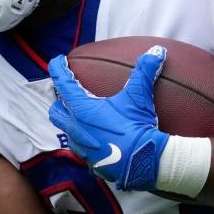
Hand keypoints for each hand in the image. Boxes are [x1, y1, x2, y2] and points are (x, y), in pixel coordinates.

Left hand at [48, 46, 169, 191]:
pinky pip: (82, 149)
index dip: (58, 68)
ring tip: (82, 118)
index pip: (62, 82)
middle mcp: (75, 127)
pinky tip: (99, 140)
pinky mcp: (91, 162)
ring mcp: (81, 147)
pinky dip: (86, 141)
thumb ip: (144, 71)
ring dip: (71, 122)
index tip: (57, 60)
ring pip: (67, 132)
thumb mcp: (139, 96)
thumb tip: (156, 51)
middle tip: (68, 94)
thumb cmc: (136, 127)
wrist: (142, 162)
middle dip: (59, 101)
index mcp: (82, 108)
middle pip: (56, 111)